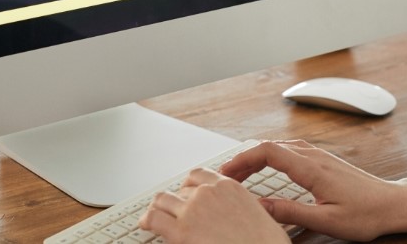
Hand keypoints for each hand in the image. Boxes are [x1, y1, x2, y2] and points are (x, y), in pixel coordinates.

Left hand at [139, 168, 290, 243]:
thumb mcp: (262, 217)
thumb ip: (243, 209)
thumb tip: (237, 216)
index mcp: (229, 187)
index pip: (200, 175)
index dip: (189, 185)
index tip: (185, 192)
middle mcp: (208, 193)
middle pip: (180, 189)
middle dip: (174, 199)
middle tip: (170, 209)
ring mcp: (192, 210)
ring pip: (162, 200)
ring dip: (157, 208)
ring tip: (151, 216)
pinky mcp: (180, 232)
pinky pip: (153, 218)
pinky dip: (146, 220)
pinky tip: (144, 225)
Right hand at [219, 140, 405, 241]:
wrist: (393, 204)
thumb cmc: (366, 214)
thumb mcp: (326, 221)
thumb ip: (291, 213)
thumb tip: (260, 207)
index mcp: (312, 168)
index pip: (268, 152)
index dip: (242, 159)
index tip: (226, 172)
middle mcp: (315, 156)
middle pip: (269, 146)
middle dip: (244, 159)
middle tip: (226, 177)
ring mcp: (320, 156)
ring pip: (280, 147)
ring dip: (257, 157)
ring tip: (241, 174)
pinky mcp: (324, 161)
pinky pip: (290, 151)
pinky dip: (271, 157)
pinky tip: (267, 169)